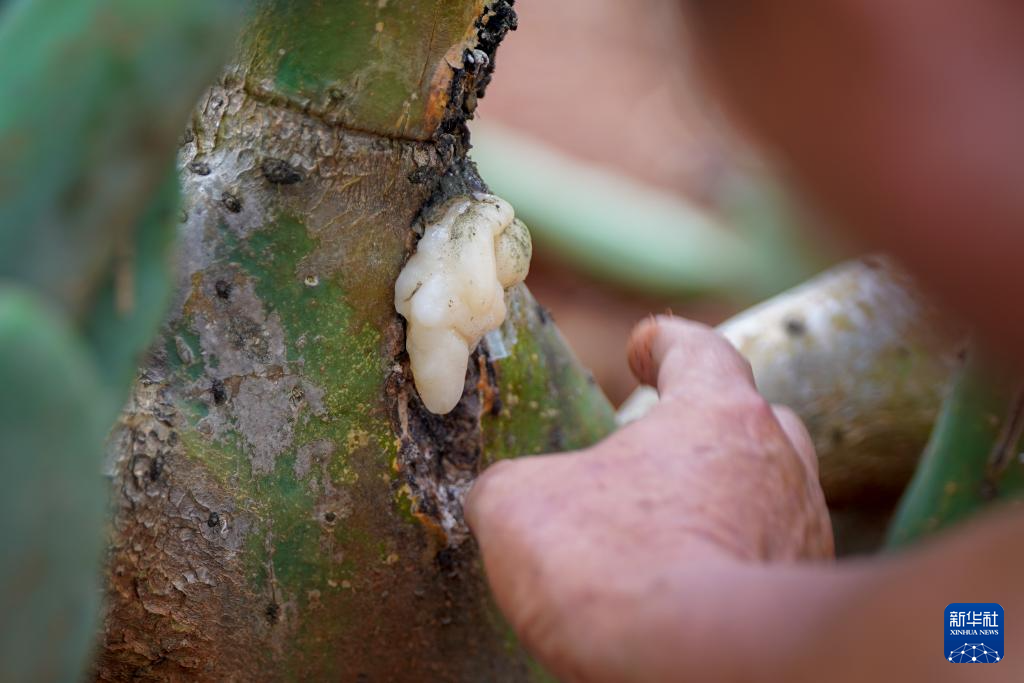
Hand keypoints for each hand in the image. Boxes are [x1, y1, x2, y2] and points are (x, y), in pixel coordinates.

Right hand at [465, 316, 832, 681]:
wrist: (694, 665)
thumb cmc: (612, 562)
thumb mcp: (519, 505)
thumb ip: (514, 486)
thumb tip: (504, 499)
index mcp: (716, 412)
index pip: (699, 349)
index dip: (665, 342)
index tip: (644, 346)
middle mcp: (776, 463)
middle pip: (747, 419)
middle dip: (701, 428)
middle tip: (652, 452)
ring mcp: (801, 533)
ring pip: (763, 495)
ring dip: (716, 502)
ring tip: (658, 531)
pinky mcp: (801, 600)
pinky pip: (763, 561)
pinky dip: (724, 563)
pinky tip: (678, 589)